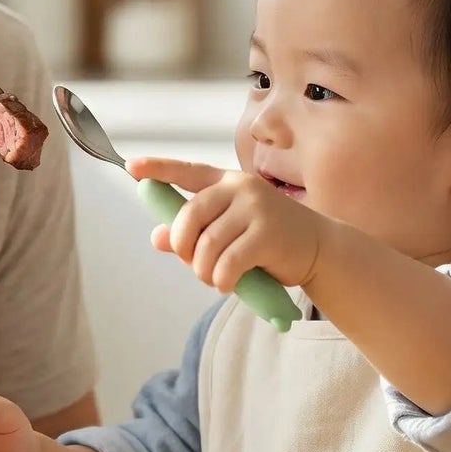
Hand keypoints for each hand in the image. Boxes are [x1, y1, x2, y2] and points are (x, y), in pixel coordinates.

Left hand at [128, 157, 326, 291]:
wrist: (319, 248)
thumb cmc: (268, 239)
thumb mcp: (229, 232)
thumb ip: (194, 232)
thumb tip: (157, 236)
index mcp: (227, 182)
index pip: (187, 172)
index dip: (158, 169)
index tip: (132, 168)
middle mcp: (240, 188)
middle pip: (189, 216)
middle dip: (182, 247)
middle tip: (192, 263)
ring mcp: (255, 209)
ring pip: (206, 245)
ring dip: (203, 271)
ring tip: (215, 278)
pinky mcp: (267, 234)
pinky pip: (227, 263)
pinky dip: (221, 280)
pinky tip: (228, 283)